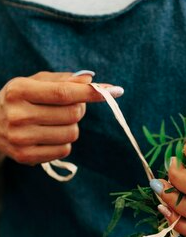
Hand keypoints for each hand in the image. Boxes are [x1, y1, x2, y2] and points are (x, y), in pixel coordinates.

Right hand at [0, 71, 123, 165]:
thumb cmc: (21, 99)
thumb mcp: (35, 82)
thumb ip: (64, 80)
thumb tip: (91, 81)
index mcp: (20, 90)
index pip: (65, 93)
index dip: (92, 93)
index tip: (115, 91)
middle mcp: (18, 115)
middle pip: (73, 114)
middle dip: (79, 108)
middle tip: (67, 106)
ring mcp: (20, 138)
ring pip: (72, 133)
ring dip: (72, 125)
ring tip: (55, 121)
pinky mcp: (25, 156)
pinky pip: (65, 150)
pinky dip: (64, 141)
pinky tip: (49, 134)